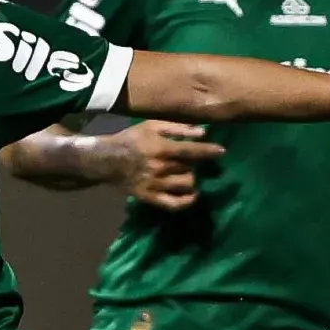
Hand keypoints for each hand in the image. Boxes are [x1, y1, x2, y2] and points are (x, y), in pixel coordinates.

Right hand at [109, 121, 225, 211]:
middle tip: (192, 161)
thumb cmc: (132, 139)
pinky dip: (186, 202)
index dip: (209, 151)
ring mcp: (155, 185)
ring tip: (188, 174)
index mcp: (161, 148)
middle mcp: (160, 168)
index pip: (192, 151)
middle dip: (196, 164)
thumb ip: (178, 128)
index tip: (222, 151)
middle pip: (191, 168)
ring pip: (186, 185)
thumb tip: (203, 133)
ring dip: (192, 179)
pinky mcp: (150, 197)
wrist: (107, 160)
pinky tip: (192, 195)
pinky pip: (173, 205)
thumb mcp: (152, 125)